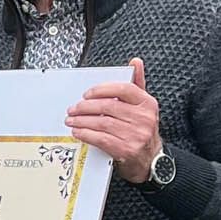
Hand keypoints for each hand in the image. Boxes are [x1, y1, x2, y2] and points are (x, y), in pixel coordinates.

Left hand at [66, 58, 161, 183]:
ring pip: (101, 122)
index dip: (101, 90)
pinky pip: (100, 138)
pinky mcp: (126, 149)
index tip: (87, 94)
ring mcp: (136, 135)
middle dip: (85, 107)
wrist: (149, 158)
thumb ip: (137, 83)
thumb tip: (135, 62)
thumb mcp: (142, 105)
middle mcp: (144, 118)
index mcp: (147, 103)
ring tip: (71, 120)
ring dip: (81, 120)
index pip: (123, 89)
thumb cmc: (141, 128)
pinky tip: (78, 132)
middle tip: (73, 108)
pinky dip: (85, 134)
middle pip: (107, 106)